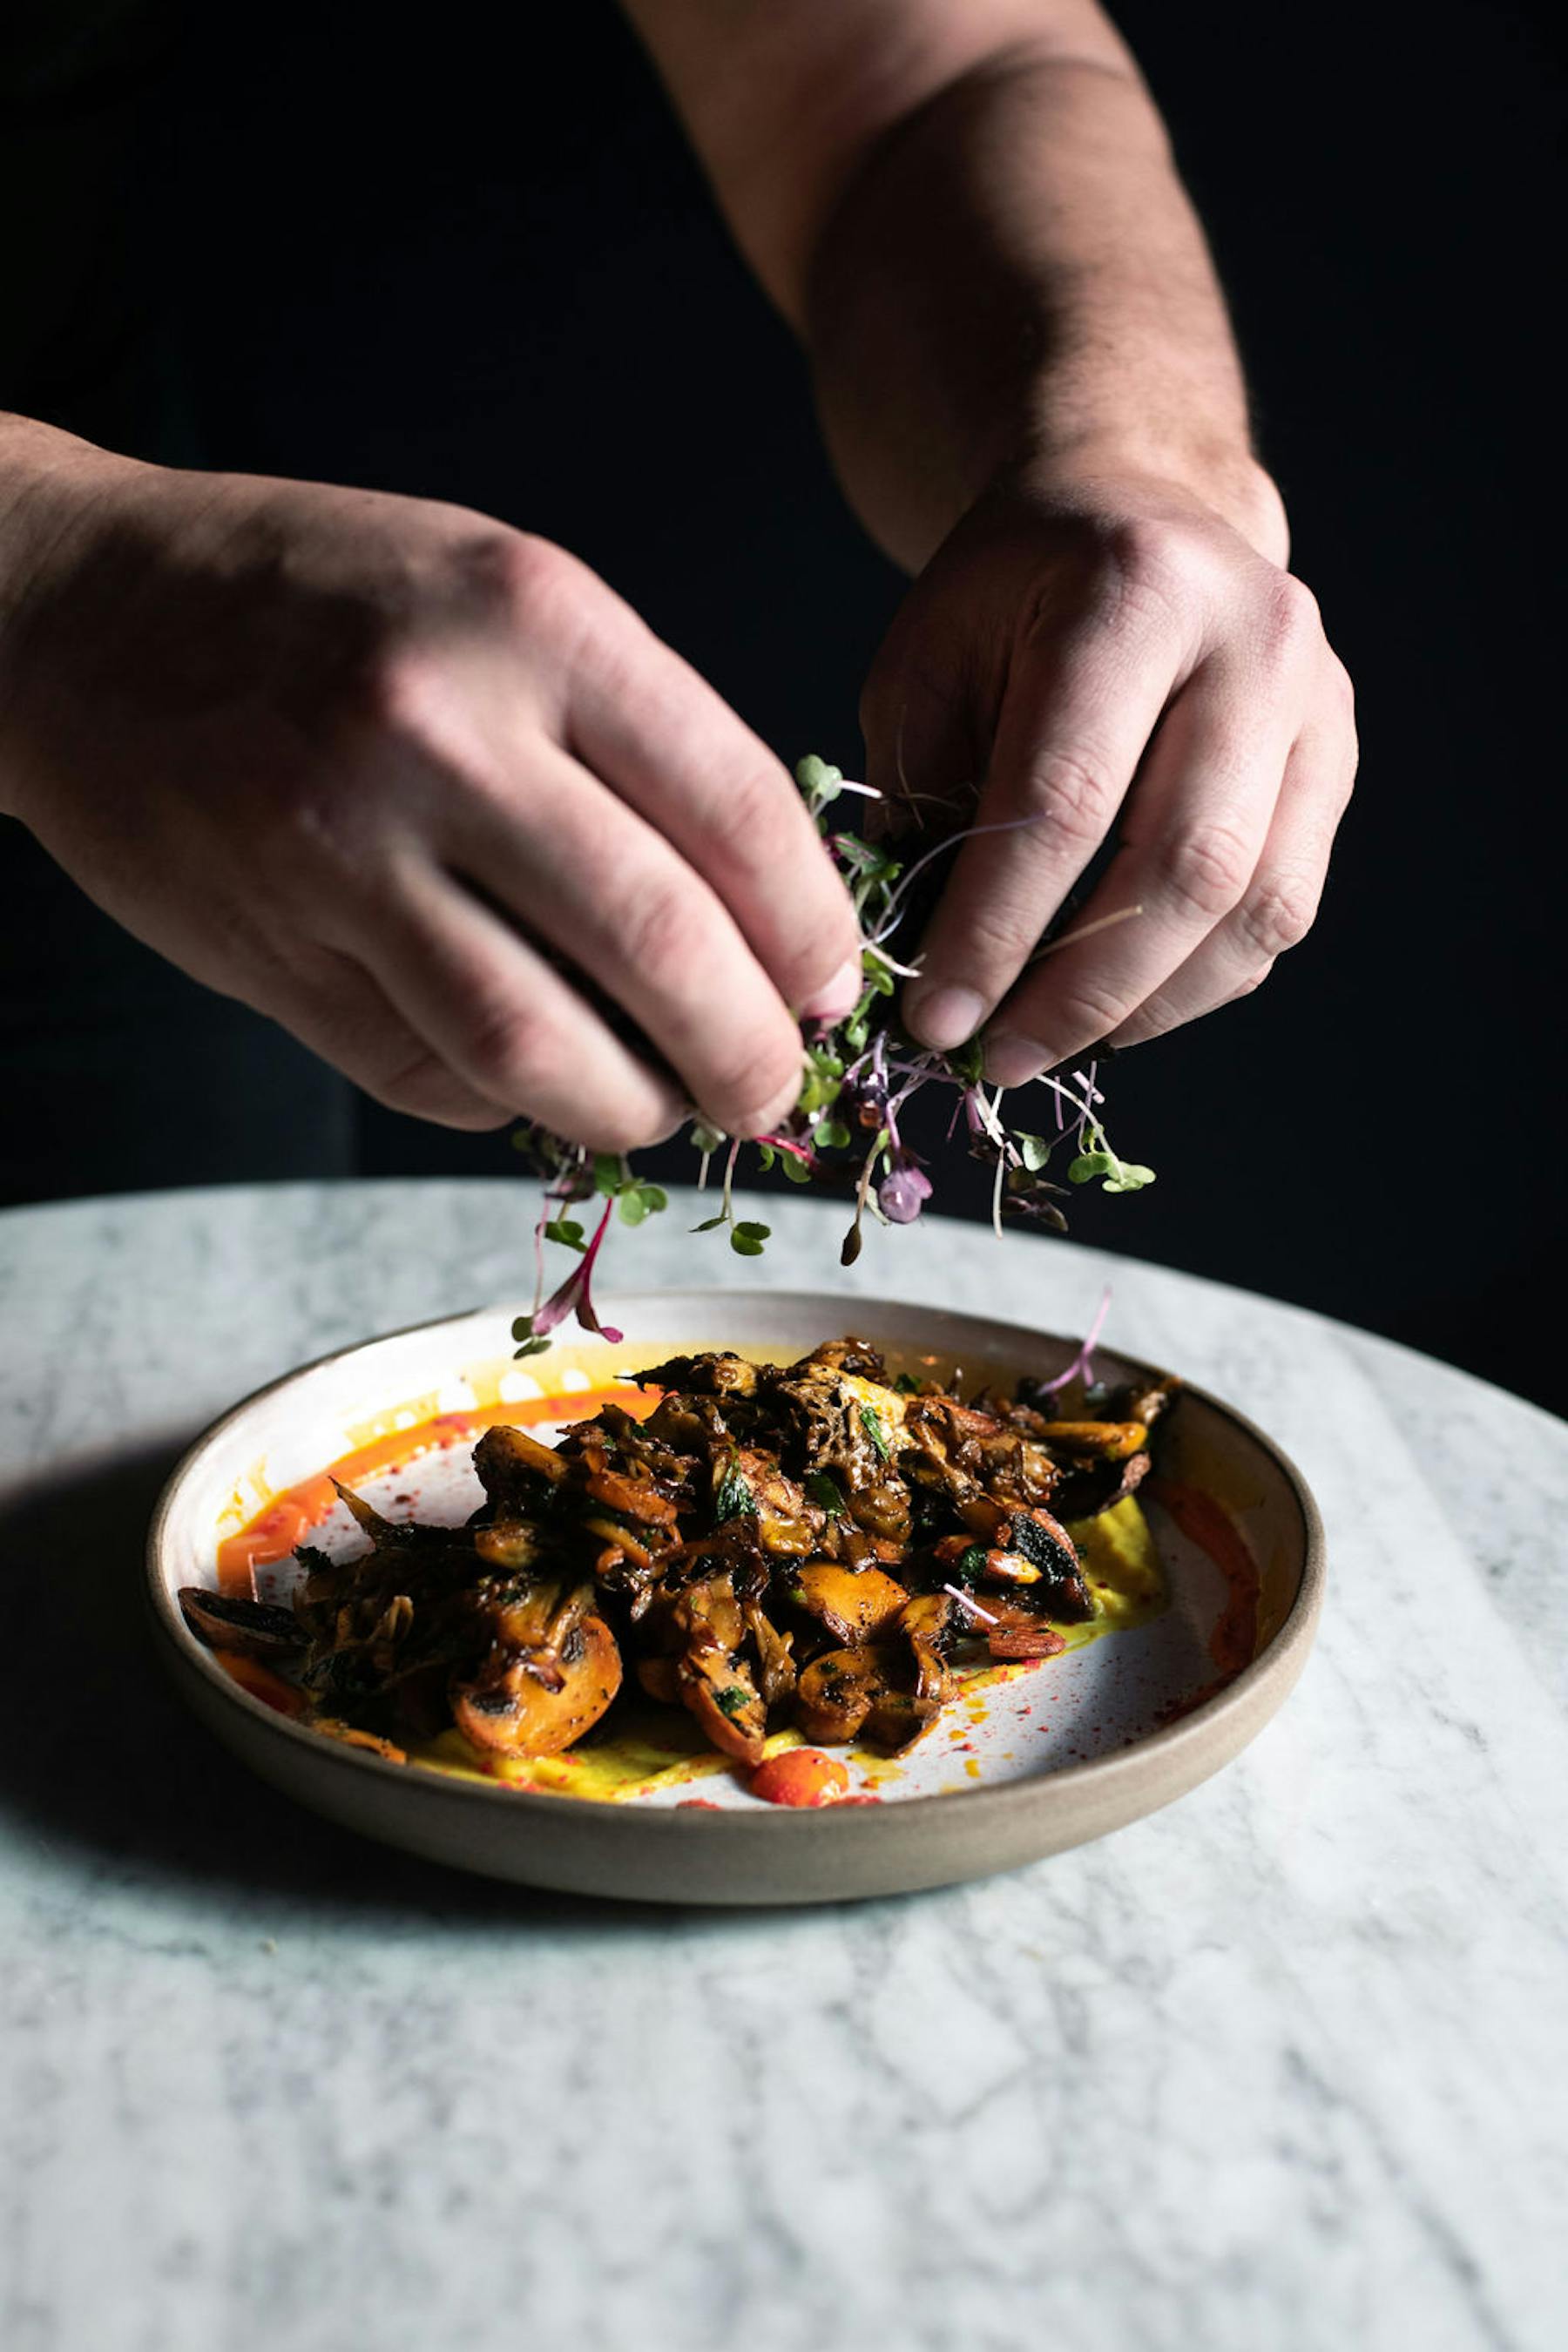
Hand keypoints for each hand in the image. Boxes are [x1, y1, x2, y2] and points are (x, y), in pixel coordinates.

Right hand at [0, 446, 861, 1146]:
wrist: (77, 613)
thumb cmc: (320, 603)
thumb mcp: (499, 595)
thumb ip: (633, 737)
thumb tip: (769, 923)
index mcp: (531, 619)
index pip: (738, 809)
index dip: (811, 930)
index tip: (833, 989)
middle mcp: (439, 731)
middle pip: (658, 946)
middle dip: (748, 1053)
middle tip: (771, 1090)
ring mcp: (341, 851)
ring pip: (540, 1046)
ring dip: (631, 1107)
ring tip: (661, 1104)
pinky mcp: (274, 951)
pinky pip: (430, 1073)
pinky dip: (504, 1099)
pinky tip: (523, 1070)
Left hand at [861, 469, 1356, 1082]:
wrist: (1133, 511)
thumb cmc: (1008, 600)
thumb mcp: (927, 667)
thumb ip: (927, 804)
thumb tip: (926, 972)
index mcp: (1134, 593)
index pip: (1068, 799)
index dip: (997, 931)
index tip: (934, 1021)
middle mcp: (1254, 641)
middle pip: (1183, 866)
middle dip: (1078, 991)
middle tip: (996, 1059)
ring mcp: (1316, 704)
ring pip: (1254, 906)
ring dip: (1145, 1005)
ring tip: (1049, 1047)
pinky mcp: (1336, 764)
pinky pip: (1282, 910)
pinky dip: (1197, 984)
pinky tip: (1117, 1010)